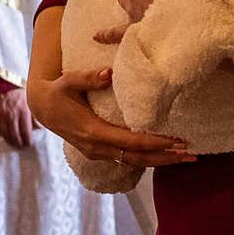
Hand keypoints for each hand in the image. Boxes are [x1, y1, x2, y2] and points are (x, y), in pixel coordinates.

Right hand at [0, 85, 35, 148]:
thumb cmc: (19, 91)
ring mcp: (1, 115)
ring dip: (10, 142)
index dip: (28, 141)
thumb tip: (39, 127)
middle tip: (21, 147)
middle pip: (15, 136)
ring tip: (14, 143)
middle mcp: (12, 114)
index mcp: (24, 111)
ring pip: (6, 135)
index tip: (29, 144)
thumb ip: (35, 114)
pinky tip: (5, 134)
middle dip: (19, 144)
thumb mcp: (31, 100)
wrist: (2, 81)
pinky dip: (1, 134)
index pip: (26, 133)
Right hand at [25, 65, 194, 169]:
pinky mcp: (100, 153)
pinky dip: (148, 159)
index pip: (131, 142)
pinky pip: (128, 159)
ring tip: (185, 158)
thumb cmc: (57, 93)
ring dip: (160, 161)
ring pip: (135, 162)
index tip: (177, 142)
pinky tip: (164, 156)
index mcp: (93, 132)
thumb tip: (108, 72)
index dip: (156, 143)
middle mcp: (97, 148)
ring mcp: (98, 153)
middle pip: (138, 158)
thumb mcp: (68, 82)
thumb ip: (87, 78)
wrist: (42, 108)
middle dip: (166, 157)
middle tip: (191, 155)